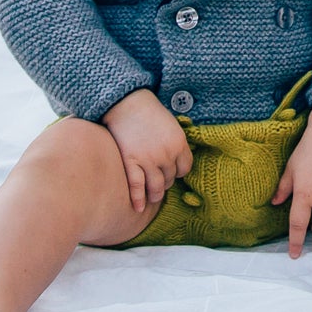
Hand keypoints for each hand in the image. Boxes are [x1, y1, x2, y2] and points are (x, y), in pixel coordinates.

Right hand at [102, 88, 191, 213]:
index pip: (185, 169)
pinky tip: (138, 208)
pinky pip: (137, 188)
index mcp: (179, 143)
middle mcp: (166, 154)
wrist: (127, 103)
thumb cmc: (150, 113)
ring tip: (153, 196)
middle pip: (170, 179)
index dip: (178, 171)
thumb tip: (178, 165)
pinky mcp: (131, 163)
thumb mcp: (171, 126)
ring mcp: (148, 160)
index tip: (172, 170)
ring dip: (155, 194)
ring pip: (156, 188)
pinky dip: (138, 200)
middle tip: (159, 179)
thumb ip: (176, 145)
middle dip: (165, 181)